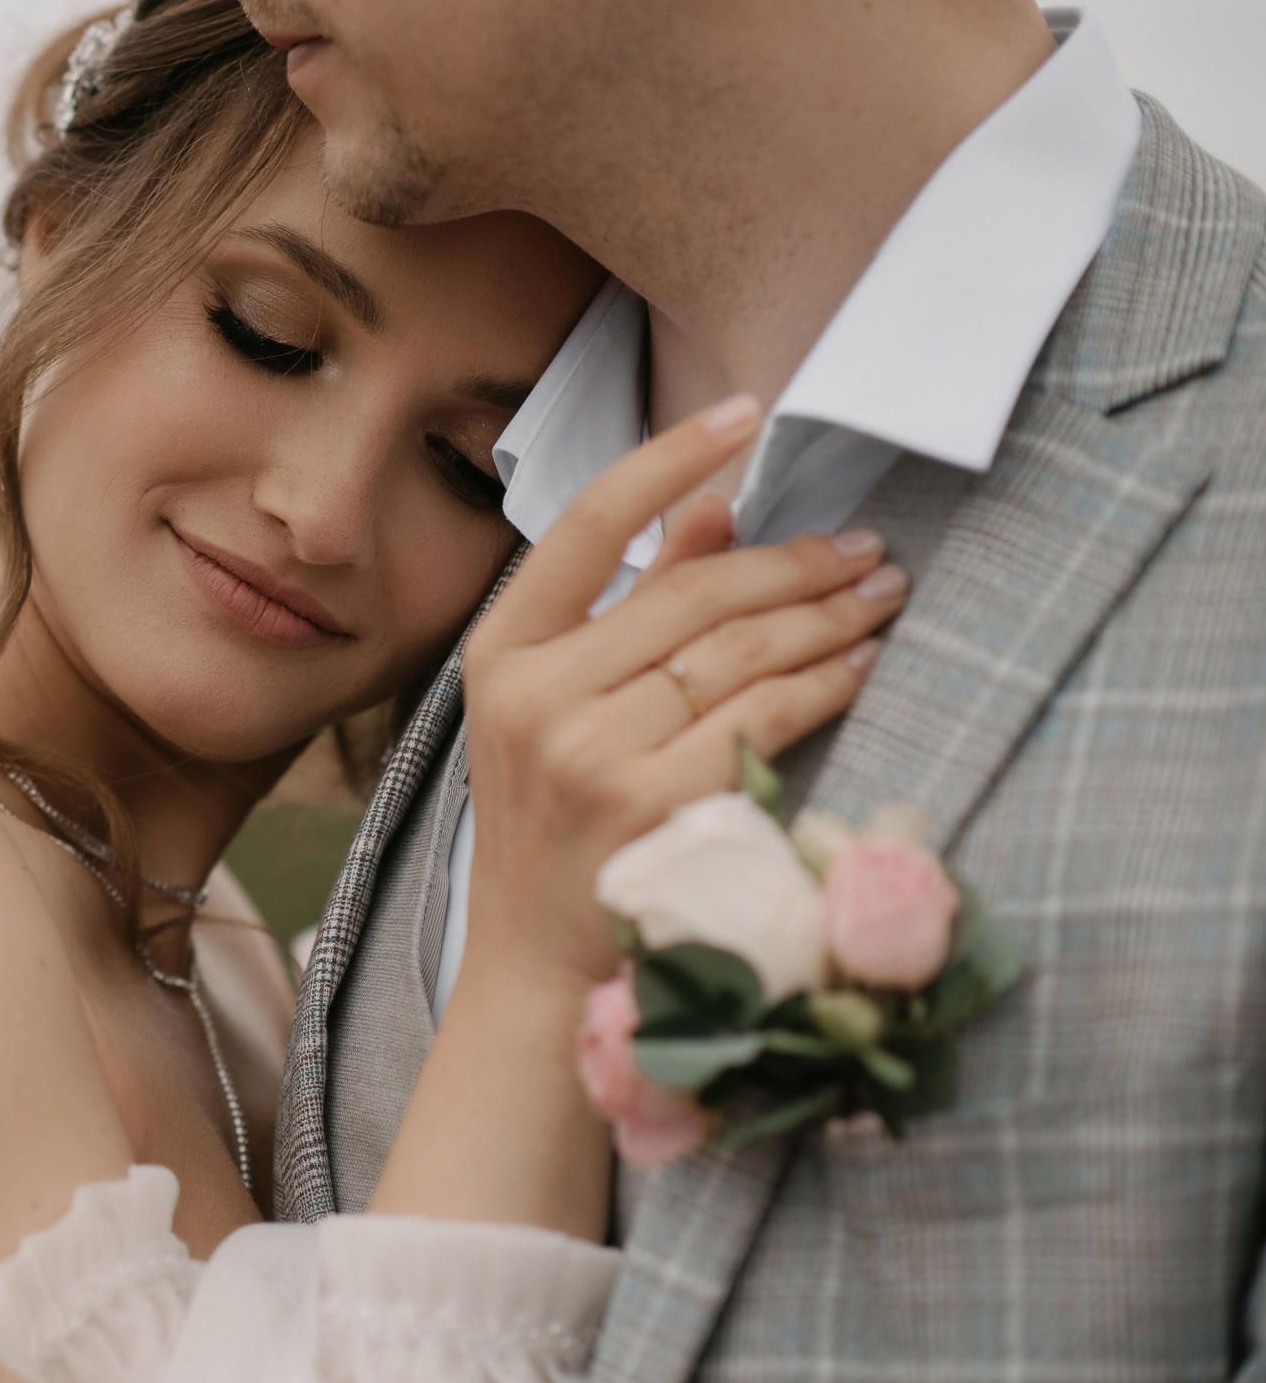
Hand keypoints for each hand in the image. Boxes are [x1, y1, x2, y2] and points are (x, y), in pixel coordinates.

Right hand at [460, 393, 908, 996]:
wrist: (536, 970)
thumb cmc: (555, 832)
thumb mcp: (556, 711)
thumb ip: (628, 605)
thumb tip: (711, 505)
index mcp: (499, 655)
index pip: (587, 524)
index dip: (670, 458)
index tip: (746, 412)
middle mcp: (534, 696)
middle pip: (692, 592)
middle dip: (796, 561)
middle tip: (867, 548)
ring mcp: (588, 753)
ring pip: (736, 652)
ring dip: (827, 616)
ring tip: (882, 597)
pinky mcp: (649, 807)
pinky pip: (760, 719)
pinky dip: (822, 685)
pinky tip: (860, 666)